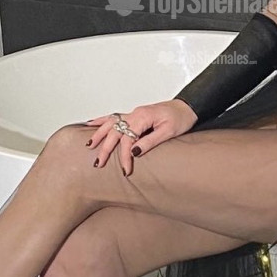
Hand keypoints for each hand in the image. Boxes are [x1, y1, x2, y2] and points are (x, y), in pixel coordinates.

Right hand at [81, 100, 198, 176]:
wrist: (187, 107)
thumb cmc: (181, 118)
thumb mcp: (169, 132)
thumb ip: (150, 141)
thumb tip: (134, 151)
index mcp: (143, 117)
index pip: (127, 139)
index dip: (124, 155)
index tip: (125, 169)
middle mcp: (135, 114)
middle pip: (114, 131)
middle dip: (105, 148)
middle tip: (99, 163)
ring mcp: (134, 113)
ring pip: (110, 122)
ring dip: (99, 134)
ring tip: (89, 146)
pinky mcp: (134, 115)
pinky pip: (114, 117)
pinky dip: (102, 121)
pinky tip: (91, 124)